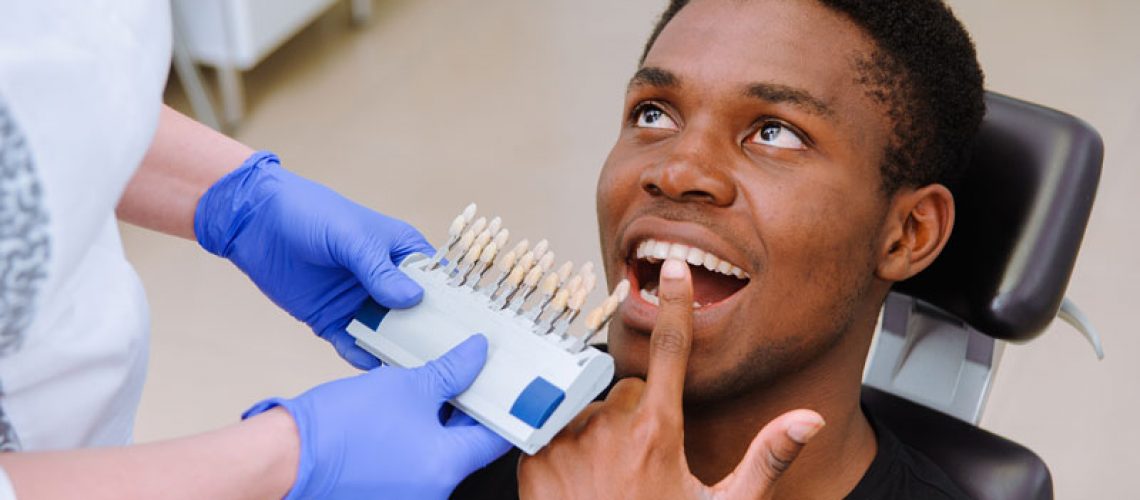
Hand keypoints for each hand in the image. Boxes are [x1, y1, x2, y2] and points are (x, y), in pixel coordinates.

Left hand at [195, 151, 433, 367]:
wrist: (255, 222)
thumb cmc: (311, 213)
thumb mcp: (351, 237)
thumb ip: (380, 270)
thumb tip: (412, 300)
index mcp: (402, 253)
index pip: (438, 283)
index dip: (454, 305)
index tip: (472, 331)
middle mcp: (387, 282)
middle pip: (417, 316)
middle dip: (429, 336)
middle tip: (447, 363)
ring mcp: (360, 303)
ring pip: (388, 335)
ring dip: (398, 352)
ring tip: (415, 376)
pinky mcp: (333, 320)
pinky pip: (353, 346)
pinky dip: (363, 358)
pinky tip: (373, 371)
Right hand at [244, 334, 511, 499]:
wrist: (284, 458)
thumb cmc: (342, 425)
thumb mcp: (407, 385)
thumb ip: (451, 372)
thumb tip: (477, 355)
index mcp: (447, 467)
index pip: (496, 437)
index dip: (503, 405)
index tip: (506, 383)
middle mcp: (434, 490)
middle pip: (467, 446)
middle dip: (468, 408)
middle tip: (468, 373)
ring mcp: (409, 495)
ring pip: (439, 452)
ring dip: (440, 421)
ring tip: (433, 385)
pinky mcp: (385, 493)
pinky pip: (413, 462)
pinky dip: (416, 437)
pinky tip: (405, 409)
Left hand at [518, 259, 824, 499]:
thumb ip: (766, 458)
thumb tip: (808, 420)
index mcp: (658, 432)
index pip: (670, 351)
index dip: (676, 306)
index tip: (674, 269)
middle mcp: (608, 428)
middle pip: (627, 389)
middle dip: (638, 412)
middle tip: (643, 463)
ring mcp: (568, 440)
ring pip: (591, 408)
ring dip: (600, 431)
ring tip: (609, 479)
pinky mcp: (534, 456)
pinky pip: (555, 426)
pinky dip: (567, 443)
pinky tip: (581, 480)